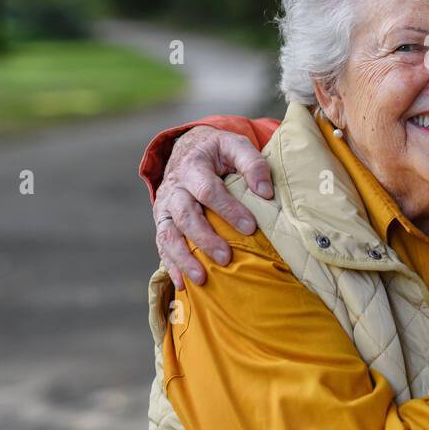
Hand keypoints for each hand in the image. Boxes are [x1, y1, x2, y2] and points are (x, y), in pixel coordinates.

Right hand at [154, 126, 272, 288]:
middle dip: (205, 238)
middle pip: (185, 215)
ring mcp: (164, 206)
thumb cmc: (218, 151)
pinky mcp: (162, 221)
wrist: (187, 148)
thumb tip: (266, 192)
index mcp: (193, 166)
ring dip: (183, 258)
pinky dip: (171, 265)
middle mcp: (174, 187)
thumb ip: (252, 163)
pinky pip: (162, 245)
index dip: (229, 209)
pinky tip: (183, 284)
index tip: (250, 227)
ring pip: (168, 234)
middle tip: (227, 258)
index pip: (208, 190)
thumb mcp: (235, 145)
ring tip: (201, 278)